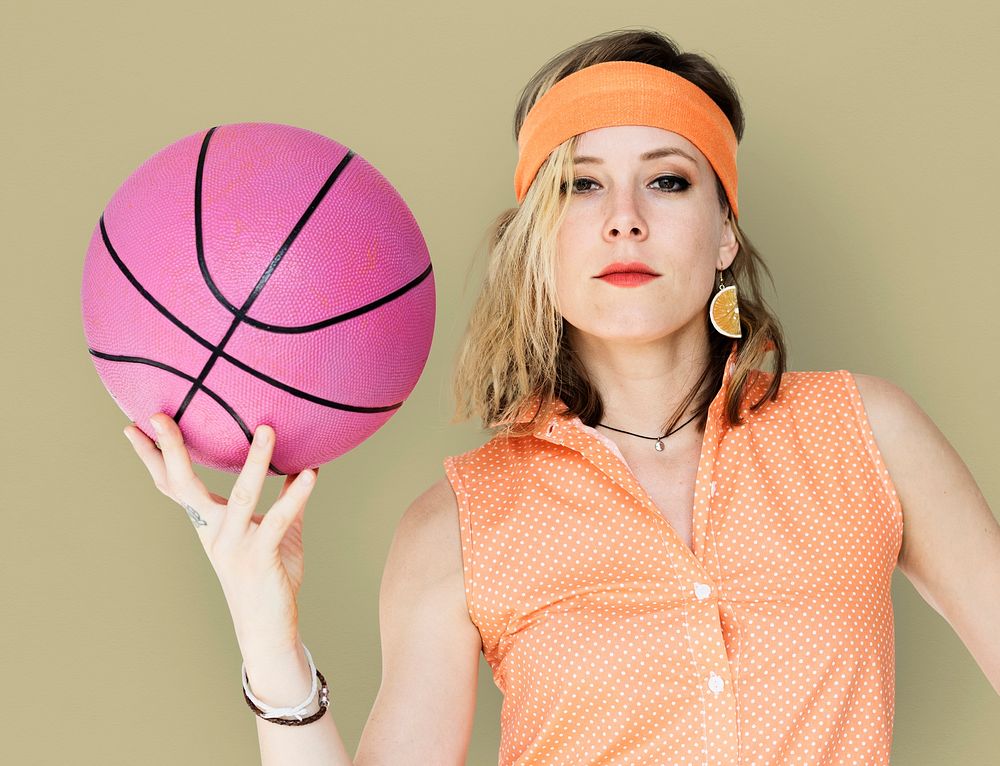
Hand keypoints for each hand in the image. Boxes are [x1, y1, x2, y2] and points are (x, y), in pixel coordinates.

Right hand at [123, 414, 319, 658]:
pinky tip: (312, 473)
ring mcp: (235, 546)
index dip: (154, 457)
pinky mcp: (261, 558)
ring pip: (239, 496)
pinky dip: (296, 495)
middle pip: (184, 486)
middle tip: (157, 416)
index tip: (135, 426)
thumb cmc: (270, 575)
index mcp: (209, 523)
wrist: (269, 628)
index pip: (174, 484)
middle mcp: (214, 532)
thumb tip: (303, 462)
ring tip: (267, 428)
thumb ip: (284, 496)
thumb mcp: (275, 530)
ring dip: (255, 462)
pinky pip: (278, 520)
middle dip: (170, 450)